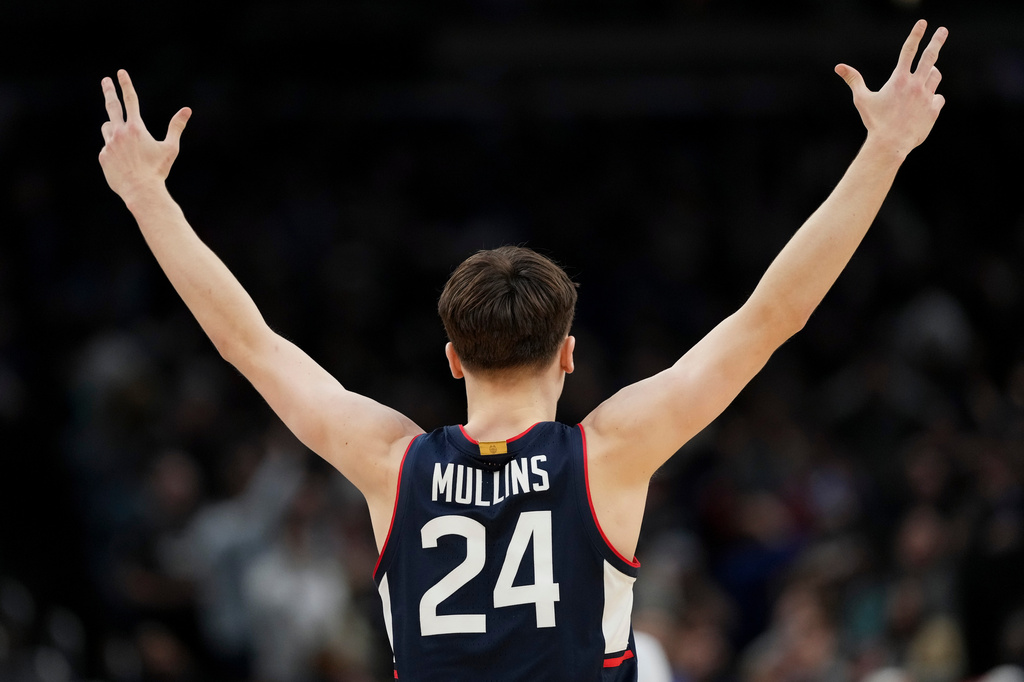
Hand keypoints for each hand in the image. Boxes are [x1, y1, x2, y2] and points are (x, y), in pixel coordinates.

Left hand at [98, 70, 190, 200]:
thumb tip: (187, 110)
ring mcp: (109, 144)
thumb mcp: (170, 148)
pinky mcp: (103, 156)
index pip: (130, 100)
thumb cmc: (158, 170)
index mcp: (136, 128)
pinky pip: (107, 148)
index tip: (120, 73)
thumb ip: (176, 127)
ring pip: (108, 128)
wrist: (141, 191)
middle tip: (105, 80)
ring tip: (127, 145)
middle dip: (109, 91)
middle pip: (112, 106)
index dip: (126, 84)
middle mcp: (120, 132)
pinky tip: (125, 164)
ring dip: (115, 129)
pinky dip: (115, 151)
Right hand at [835, 20, 947, 156]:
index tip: (923, 22)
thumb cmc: (874, 122)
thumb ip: (854, 80)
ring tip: (922, 81)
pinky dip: (932, 99)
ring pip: (935, 76)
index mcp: (899, 80)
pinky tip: (922, 107)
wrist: (890, 144)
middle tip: (942, 30)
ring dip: (930, 74)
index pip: (908, 51)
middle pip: (930, 57)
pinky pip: (938, 98)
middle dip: (937, 40)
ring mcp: (927, 96)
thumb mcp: (862, 99)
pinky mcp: (934, 109)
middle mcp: (915, 84)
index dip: (916, 34)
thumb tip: (839, 67)